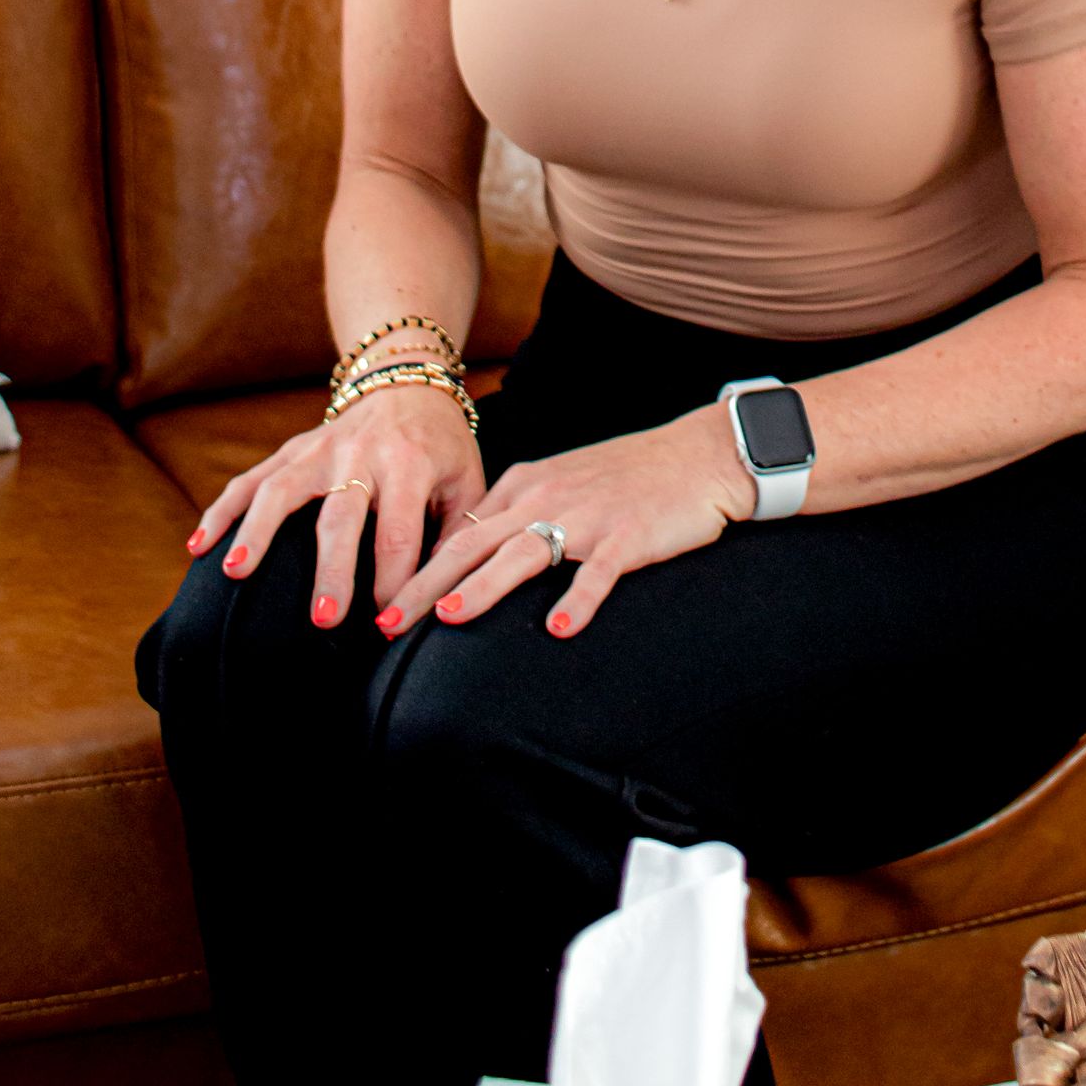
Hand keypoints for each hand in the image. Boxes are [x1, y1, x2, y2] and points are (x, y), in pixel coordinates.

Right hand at [184, 383, 484, 627]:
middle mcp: (360, 453)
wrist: (408, 385)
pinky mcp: (291, 448)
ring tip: (237, 575)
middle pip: (341, 516)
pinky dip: (221, 510)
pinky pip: (250, 478)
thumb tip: (438, 598)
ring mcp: (319, 448)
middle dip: (332, 569)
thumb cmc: (442, 449)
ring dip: (258, 532)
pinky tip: (198, 546)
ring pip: (282, 490)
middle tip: (323, 619)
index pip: (398, 532)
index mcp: (410, 463)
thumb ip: (455, 535)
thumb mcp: (467, 483)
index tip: (387, 626)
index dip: (393, 582)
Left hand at [380, 403, 758, 641]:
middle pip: (475, 545)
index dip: (420, 569)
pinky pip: (598, 571)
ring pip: (523, 553)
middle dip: (428, 585)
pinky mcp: (628, 536)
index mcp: (526, 485)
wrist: (697, 456)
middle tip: (388, 622)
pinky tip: (560, 630)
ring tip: (449, 618)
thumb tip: (473, 553)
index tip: (387, 603)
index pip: (460, 532)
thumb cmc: (630, 476)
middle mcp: (547, 497)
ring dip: (483, 587)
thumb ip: (520, 513)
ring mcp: (587, 517)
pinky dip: (578, 599)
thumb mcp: (563, 482)